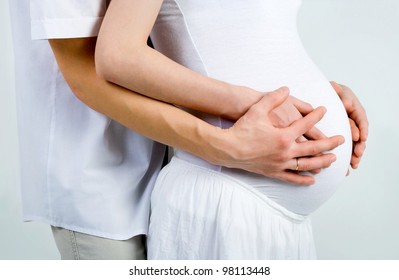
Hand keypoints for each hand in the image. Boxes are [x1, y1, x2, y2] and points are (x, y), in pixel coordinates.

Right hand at [222, 87, 344, 185]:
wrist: (227, 149)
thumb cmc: (242, 129)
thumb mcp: (258, 110)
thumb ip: (273, 98)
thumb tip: (286, 88)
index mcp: (284, 135)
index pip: (306, 124)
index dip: (317, 115)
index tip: (324, 110)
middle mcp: (286, 151)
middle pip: (314, 148)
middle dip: (329, 143)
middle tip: (341, 140)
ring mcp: (280, 163)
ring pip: (307, 165)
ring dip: (321, 162)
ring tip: (333, 160)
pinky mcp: (273, 172)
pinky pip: (292, 178)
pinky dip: (303, 179)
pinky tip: (312, 179)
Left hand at [331, 81, 367, 169]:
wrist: (316, 97)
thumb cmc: (326, 92)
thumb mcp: (333, 89)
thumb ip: (338, 92)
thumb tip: (346, 104)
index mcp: (353, 107)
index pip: (360, 118)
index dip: (362, 128)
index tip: (362, 138)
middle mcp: (352, 119)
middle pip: (358, 134)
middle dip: (359, 145)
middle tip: (357, 154)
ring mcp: (347, 129)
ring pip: (353, 144)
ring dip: (354, 155)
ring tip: (353, 164)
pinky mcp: (339, 137)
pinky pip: (344, 148)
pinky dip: (346, 158)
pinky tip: (347, 168)